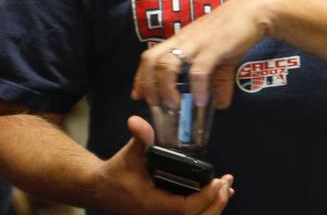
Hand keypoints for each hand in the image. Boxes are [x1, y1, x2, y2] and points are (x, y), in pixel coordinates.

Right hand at [95, 115, 232, 213]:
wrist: (99, 188)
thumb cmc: (115, 172)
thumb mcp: (129, 154)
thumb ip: (139, 138)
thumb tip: (136, 121)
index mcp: (151, 203)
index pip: (184, 208)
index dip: (205, 197)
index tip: (218, 181)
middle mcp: (157, 214)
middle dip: (216, 202)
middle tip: (227, 183)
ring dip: (214, 206)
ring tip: (227, 189)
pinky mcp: (163, 213)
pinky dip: (205, 208)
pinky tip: (217, 197)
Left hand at [132, 0, 280, 110]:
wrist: (256, 10)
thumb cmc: (238, 28)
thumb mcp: (224, 57)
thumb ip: (219, 81)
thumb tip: (221, 105)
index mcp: (182, 39)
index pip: (151, 56)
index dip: (141, 77)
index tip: (138, 95)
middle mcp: (184, 40)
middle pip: (151, 60)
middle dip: (147, 84)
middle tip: (153, 104)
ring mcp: (197, 43)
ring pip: (167, 65)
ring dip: (165, 88)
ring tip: (173, 106)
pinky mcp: (214, 48)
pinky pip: (198, 70)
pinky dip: (197, 88)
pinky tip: (202, 101)